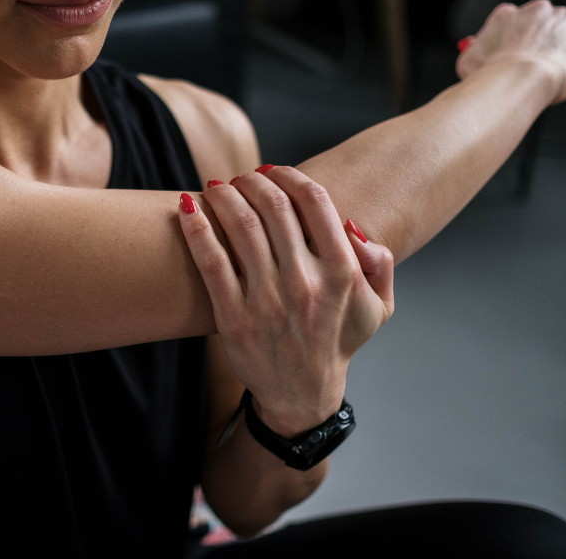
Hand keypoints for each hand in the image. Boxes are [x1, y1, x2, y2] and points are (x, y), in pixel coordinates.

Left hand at [178, 167, 393, 436]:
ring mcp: (267, 302)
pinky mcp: (233, 319)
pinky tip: (187, 208)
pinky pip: (211, 262)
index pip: (316, 202)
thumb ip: (378, 263)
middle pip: (274, 208)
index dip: (290, 176)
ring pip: (241, 228)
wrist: (302, 395)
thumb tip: (351, 224)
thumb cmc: (336, 342)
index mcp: (342, 273)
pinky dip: (196, 228)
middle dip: (252, 181)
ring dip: (225, 196)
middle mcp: (305, 284)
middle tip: (241, 177)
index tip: (272, 171)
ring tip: (217, 187)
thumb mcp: (377, 307)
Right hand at [457, 0, 565, 103]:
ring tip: (549, 81)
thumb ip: (473, 54)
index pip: (511, 26)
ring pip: (565, 39)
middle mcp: (538, 9)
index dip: (512, 48)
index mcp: (506, 15)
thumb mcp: (468, 64)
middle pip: (542, 30)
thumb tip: (472, 53)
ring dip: (560, 56)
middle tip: (533, 75)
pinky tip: (564, 79)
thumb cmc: (491, 77)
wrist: (523, 78)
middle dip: (539, 50)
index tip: (511, 63)